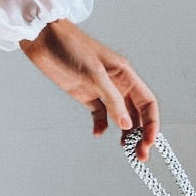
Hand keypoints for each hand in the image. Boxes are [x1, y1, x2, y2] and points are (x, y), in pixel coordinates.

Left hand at [18, 18, 159, 159]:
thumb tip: (127, 125)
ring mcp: (101, 91)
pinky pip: (100, 115)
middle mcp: (118, 84)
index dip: (152, 123)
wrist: (43, 38)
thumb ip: (112, 99)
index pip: (147, 103)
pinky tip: (97, 133)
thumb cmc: (70, 47)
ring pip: (120, 117)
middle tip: (139, 156)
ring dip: (124, 134)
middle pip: (136, 114)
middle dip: (141, 135)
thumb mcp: (94, 73)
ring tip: (125, 151)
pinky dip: (101, 126)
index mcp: (126, 75)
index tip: (150, 142)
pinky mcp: (85, 95)